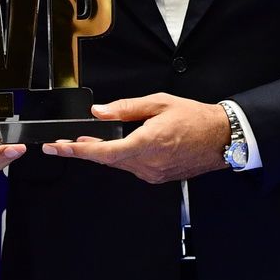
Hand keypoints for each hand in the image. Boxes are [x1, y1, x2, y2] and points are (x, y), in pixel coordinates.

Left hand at [38, 94, 228, 183]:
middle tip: (62, 144)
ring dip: (101, 153)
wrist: (222, 138)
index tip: (57, 147)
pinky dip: (119, 157)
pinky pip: (132, 167)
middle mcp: (148, 164)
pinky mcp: (158, 176)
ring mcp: (153, 174)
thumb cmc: (195, 119)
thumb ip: (126, 108)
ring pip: (118, 164)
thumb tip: (100, 112)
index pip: (103, 151)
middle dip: (83, 151)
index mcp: (146, 144)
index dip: (77, 150)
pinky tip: (115, 147)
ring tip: (85, 141)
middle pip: (106, 160)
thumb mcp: (159, 103)